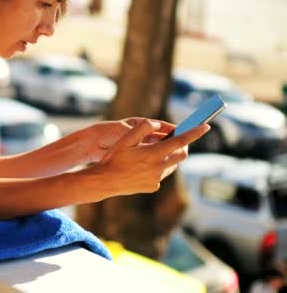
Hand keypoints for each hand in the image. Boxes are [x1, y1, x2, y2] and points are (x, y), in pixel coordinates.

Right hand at [85, 120, 209, 197]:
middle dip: (183, 146)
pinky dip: (159, 167)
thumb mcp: (125, 139)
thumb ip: (142, 128)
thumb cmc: (113, 158)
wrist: (105, 181)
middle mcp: (159, 167)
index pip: (180, 141)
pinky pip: (162, 174)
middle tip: (177, 139)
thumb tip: (157, 124)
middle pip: (182, 154)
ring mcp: (157, 179)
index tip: (206, 126)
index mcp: (153, 153)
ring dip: (170, 156)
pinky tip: (145, 166)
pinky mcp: (154, 187)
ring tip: (156, 152)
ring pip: (173, 165)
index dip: (195, 133)